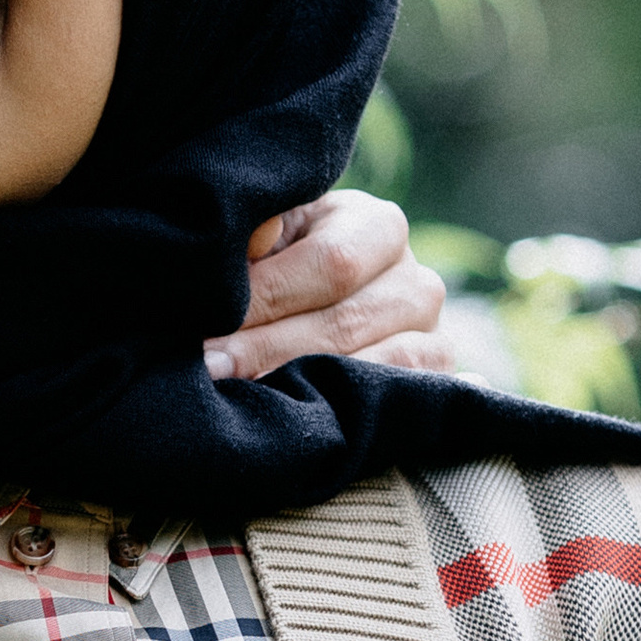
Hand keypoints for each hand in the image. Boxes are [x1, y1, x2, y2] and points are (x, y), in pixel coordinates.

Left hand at [206, 194, 450, 385]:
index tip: (208, 326)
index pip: (331, 263)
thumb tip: (256, 239)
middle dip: (265, 348)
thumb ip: (259, 234)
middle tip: (209, 368)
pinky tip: (291, 415)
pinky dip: (339, 408)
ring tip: (238, 394)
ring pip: (368, 365)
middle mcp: (415, 276)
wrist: (315, 313)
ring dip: (297, 382)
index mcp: (377, 225)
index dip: (267, 299)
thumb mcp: (268, 239)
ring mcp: (431, 329)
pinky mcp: (433, 375)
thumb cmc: (280, 267)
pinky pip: (391, 395)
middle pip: (343, 322)